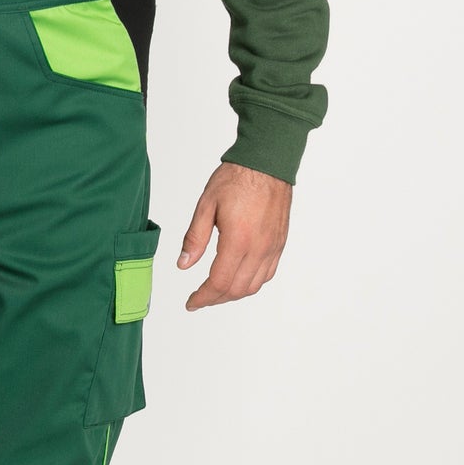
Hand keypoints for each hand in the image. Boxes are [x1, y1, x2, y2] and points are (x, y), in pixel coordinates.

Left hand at [178, 162, 292, 310]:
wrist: (267, 161)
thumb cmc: (237, 179)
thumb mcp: (206, 206)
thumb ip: (194, 239)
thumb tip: (183, 265)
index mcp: (238, 240)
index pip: (219, 282)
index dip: (203, 297)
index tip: (191, 302)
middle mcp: (259, 247)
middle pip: (236, 289)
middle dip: (215, 299)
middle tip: (199, 299)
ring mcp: (272, 247)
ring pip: (253, 286)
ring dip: (232, 294)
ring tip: (215, 292)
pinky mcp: (279, 243)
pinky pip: (267, 274)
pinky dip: (251, 284)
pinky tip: (237, 280)